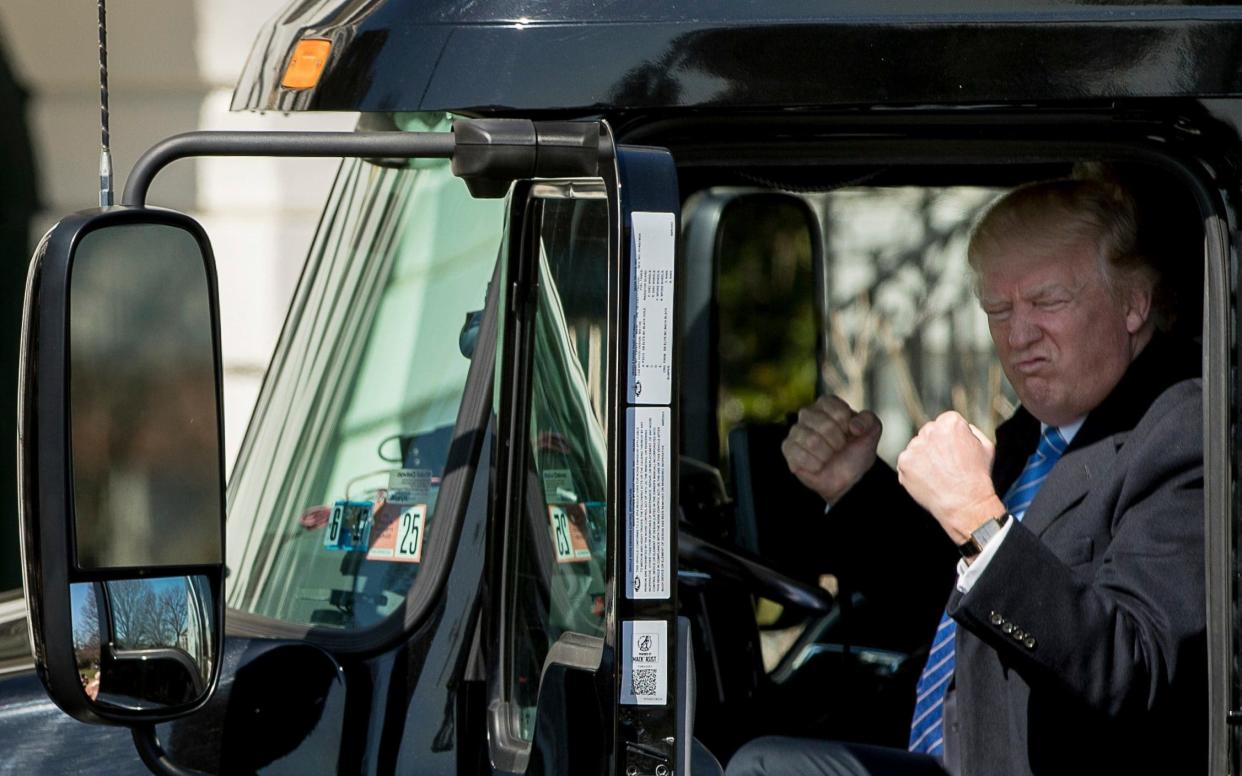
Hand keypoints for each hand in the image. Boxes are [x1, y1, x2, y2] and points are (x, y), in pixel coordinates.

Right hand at [781, 395, 882, 503]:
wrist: (846, 478)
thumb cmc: (855, 451)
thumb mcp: (872, 432)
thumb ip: (869, 421)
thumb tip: (853, 426)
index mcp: (827, 405)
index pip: (837, 411)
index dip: (847, 426)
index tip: (849, 433)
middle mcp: (808, 414)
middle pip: (824, 425)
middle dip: (837, 443)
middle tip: (839, 448)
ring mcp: (795, 431)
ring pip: (811, 441)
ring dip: (826, 455)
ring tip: (828, 457)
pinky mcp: (787, 448)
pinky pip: (800, 455)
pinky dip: (815, 464)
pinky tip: (818, 465)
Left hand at [896, 411, 1004, 542]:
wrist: (965, 504)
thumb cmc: (978, 477)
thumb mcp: (986, 446)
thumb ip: (971, 430)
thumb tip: (960, 427)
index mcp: (951, 422)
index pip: (945, 422)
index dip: (952, 438)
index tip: (955, 451)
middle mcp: (930, 430)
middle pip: (929, 432)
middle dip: (936, 445)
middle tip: (947, 464)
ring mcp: (915, 447)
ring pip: (917, 447)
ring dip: (924, 457)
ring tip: (939, 473)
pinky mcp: (904, 462)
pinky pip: (907, 462)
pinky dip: (914, 470)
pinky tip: (929, 479)